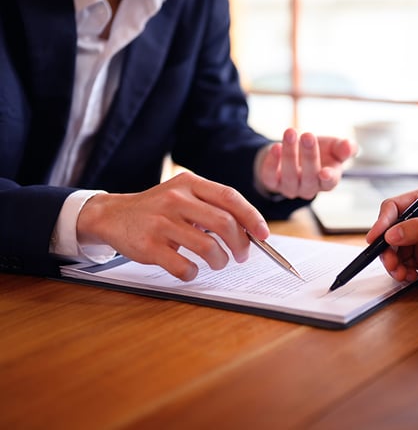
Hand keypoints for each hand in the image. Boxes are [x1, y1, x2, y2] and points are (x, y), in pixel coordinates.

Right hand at [76, 172, 269, 280]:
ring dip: (220, 261)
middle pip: (224, 223)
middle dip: (240, 244)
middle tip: (241, 255)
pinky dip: (193, 273)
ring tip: (218, 262)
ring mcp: (161, 222)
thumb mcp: (183, 195)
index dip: (251, 217)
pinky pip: (183, 266)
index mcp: (189, 183)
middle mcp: (175, 199)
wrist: (112, 215)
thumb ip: (212, 206)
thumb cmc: (158, 209)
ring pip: (207, 247)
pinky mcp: (149, 245)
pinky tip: (191, 270)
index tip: (263, 234)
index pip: (230, 197)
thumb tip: (250, 230)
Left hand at [257, 128, 356, 199]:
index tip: (325, 171)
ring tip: (290, 133)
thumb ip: (344, 148)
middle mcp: (309, 188)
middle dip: (309, 156)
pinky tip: (275, 147)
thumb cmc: (320, 151)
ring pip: (289, 176)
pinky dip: (271, 163)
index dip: (328, 178)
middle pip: (309, 177)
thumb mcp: (334, 147)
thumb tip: (349, 146)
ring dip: (289, 154)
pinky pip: (270, 177)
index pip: (329, 183)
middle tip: (308, 135)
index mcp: (327, 181)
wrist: (295, 151)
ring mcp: (290, 187)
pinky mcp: (272, 182)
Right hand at [367, 190, 417, 282]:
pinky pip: (404, 265)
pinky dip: (402, 272)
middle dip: (386, 249)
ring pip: (394, 251)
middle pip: (389, 232)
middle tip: (391, 263)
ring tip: (401, 274)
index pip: (393, 208)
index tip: (375, 239)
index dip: (381, 223)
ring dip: (393, 263)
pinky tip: (410, 277)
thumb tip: (391, 235)